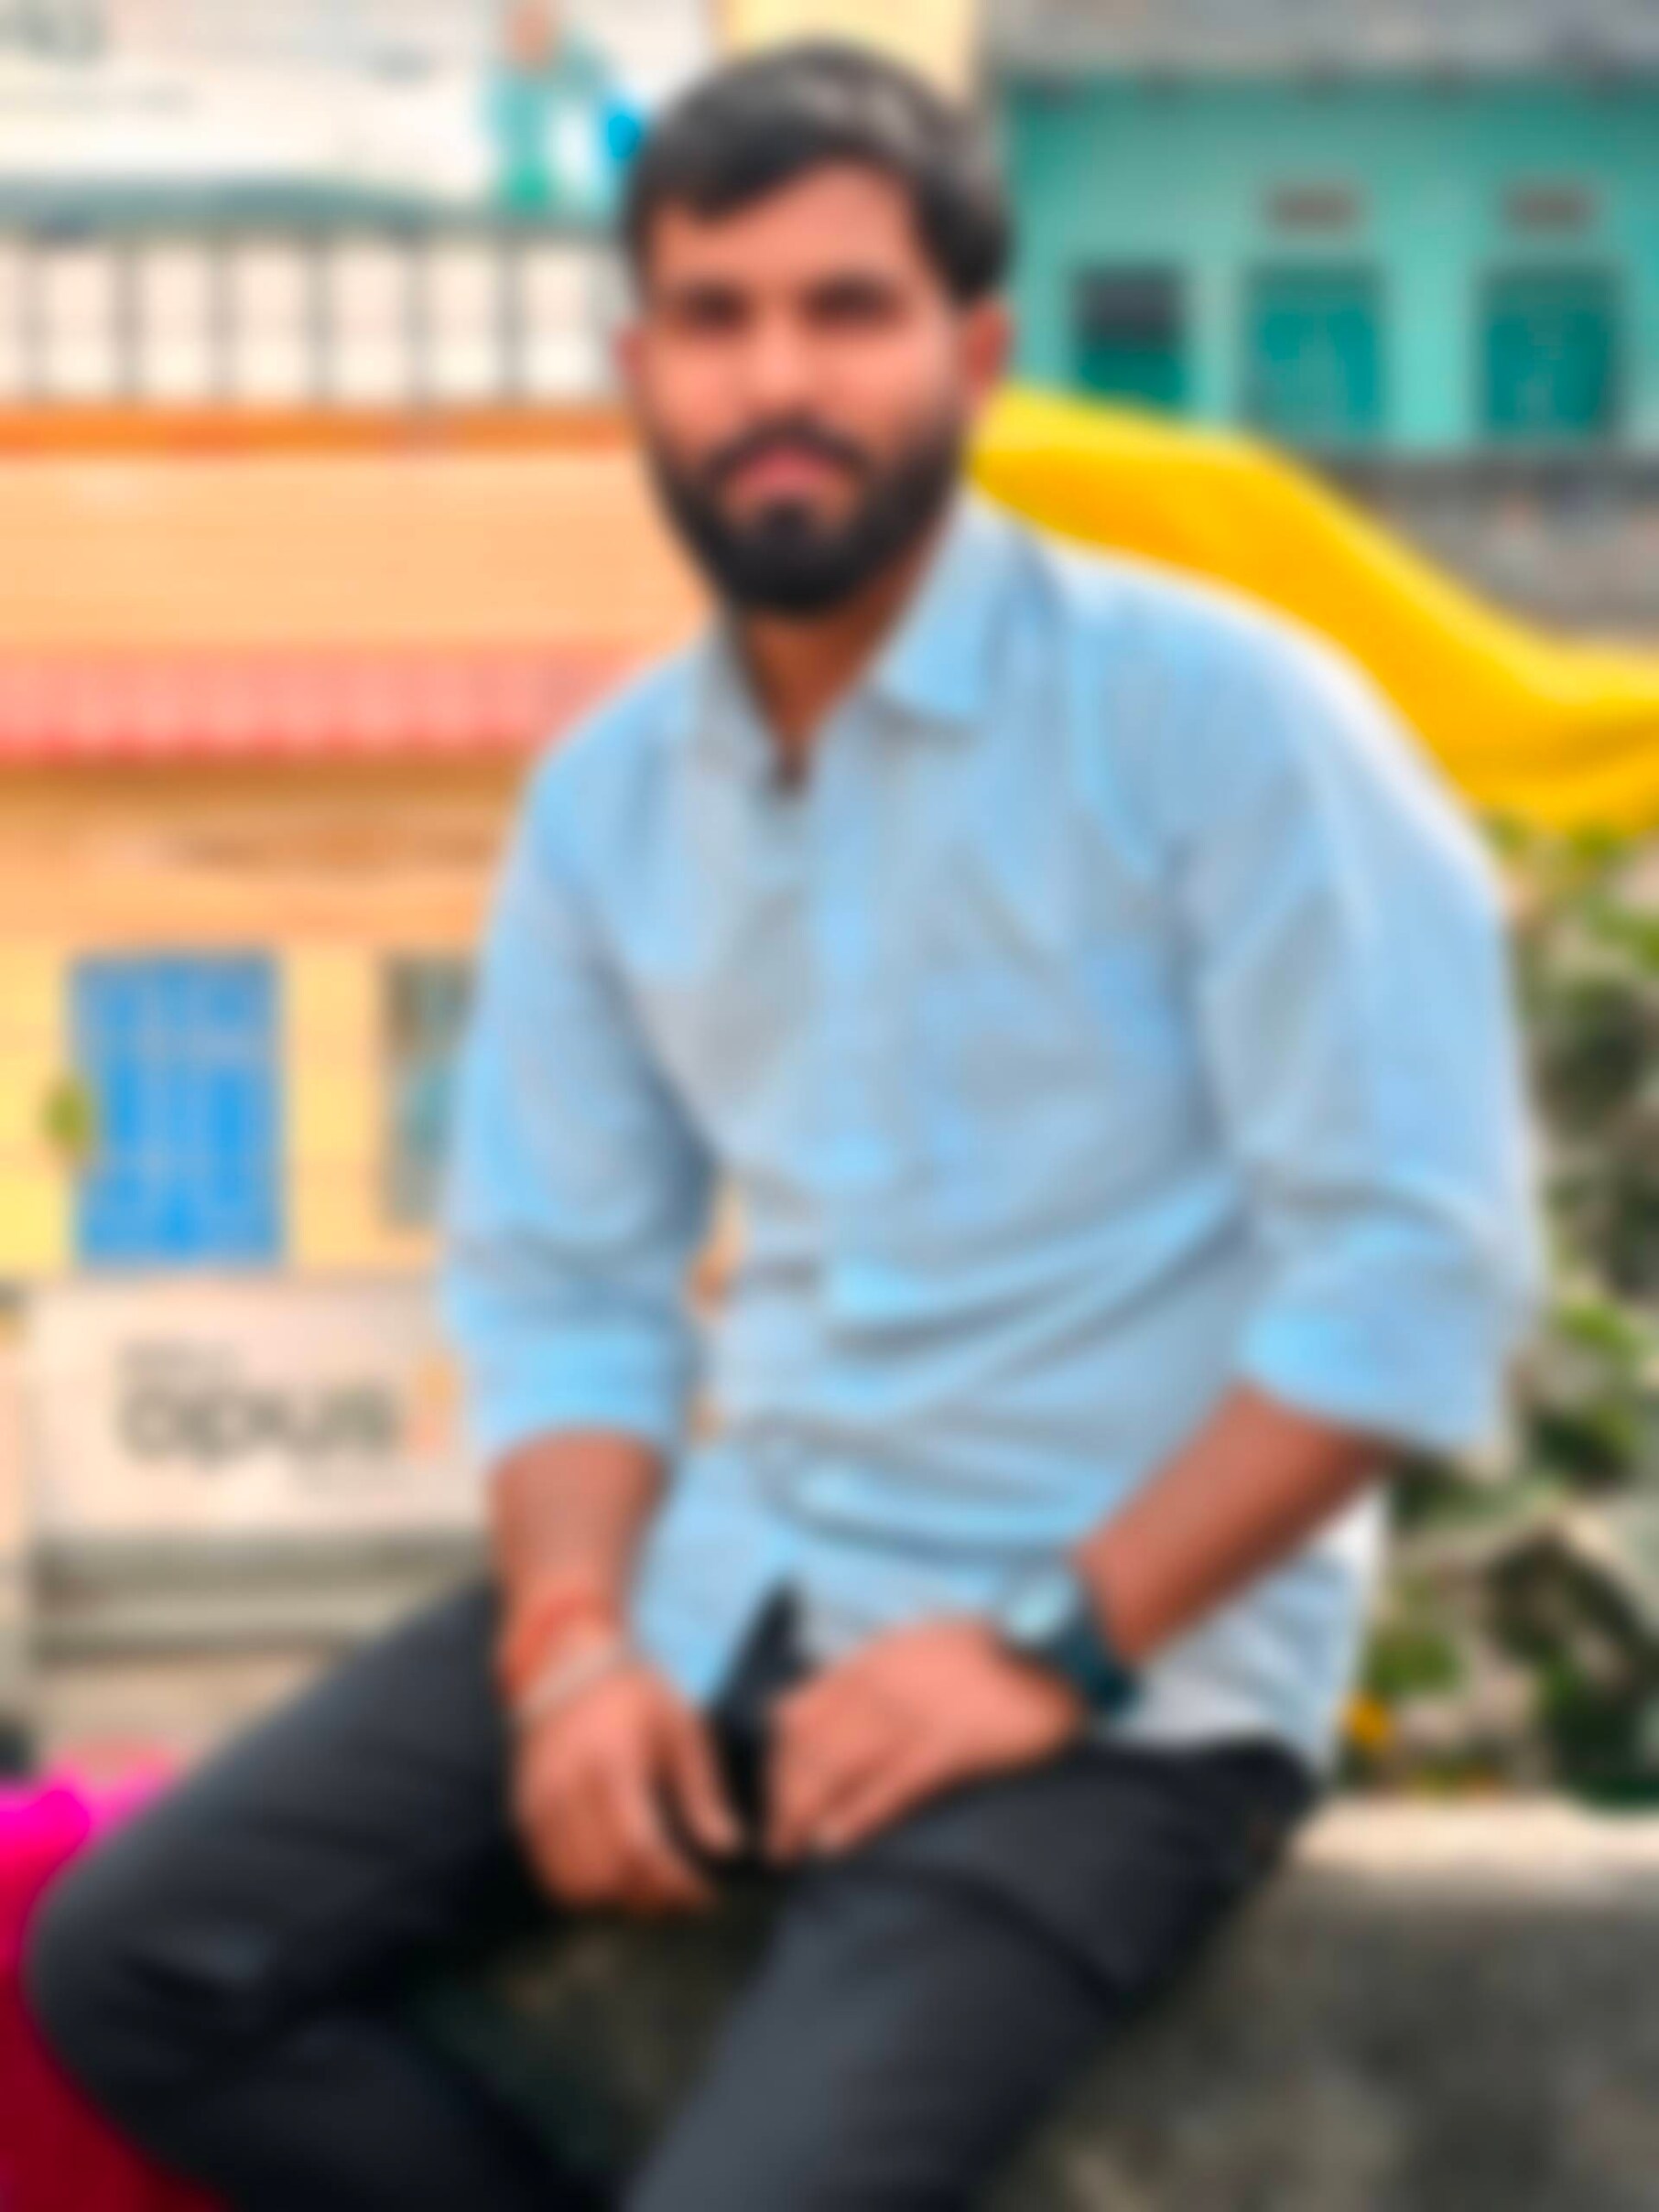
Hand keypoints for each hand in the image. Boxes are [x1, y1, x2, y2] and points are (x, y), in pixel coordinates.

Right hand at [512, 1656, 741, 1915]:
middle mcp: (568, 1787)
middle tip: (683, 1898)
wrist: (566, 1665)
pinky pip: (550, 1876)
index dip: (674, 1884)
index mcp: (613, 1762)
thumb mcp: (681, 1730)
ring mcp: (539, 1803)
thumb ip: (702, 1794)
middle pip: (607, 1877)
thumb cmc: (635, 1696)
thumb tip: (728, 1851)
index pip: (640, 1848)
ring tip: (653, 1893)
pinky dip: (584, 1893)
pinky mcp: (524, 1814)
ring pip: (575, 1886)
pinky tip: (616, 1881)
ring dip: (617, 1903)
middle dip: (651, 1900)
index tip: (705, 1895)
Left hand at [766, 1617, 1085, 1862]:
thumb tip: (824, 1712)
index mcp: (872, 1662)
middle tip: (775, 1844)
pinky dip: (856, 1816)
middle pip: (808, 1749)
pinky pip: (891, 1786)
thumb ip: (869, 1676)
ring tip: (790, 1853)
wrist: (1053, 1644)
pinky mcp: (952, 1745)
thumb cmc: (988, 1653)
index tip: (774, 1800)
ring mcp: (916, 1715)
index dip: (777, 1764)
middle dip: (782, 1800)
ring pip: (837, 1769)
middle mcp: (882, 1686)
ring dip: (803, 1815)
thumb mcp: (914, 1648)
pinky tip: (835, 1843)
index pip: (797, 1715)